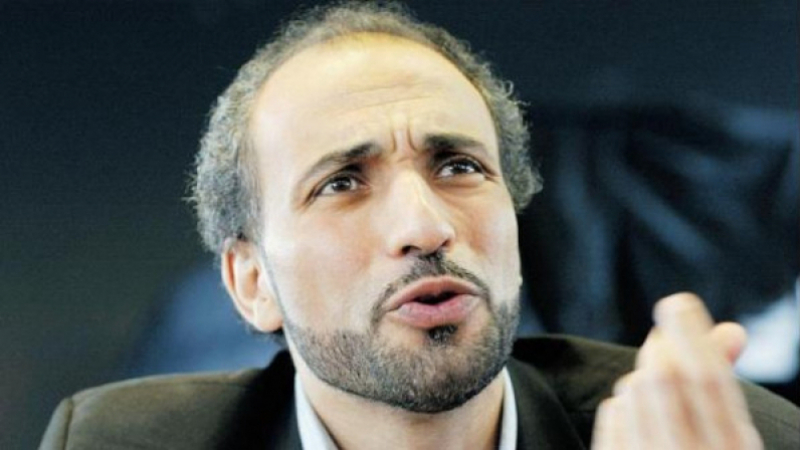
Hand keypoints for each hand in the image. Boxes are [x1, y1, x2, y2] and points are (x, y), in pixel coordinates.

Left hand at [592, 293, 762, 449]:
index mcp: (732, 448)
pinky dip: (622, 404)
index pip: (708, 379)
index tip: (678, 303)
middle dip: (660, 348)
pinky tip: (638, 419)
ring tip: (656, 396)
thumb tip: (731, 330)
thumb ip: (725, 385)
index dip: (691, 334)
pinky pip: (610, 414)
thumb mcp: (732, 434)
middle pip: (662, 376)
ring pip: (631, 390)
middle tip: (663, 343)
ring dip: (639, 379)